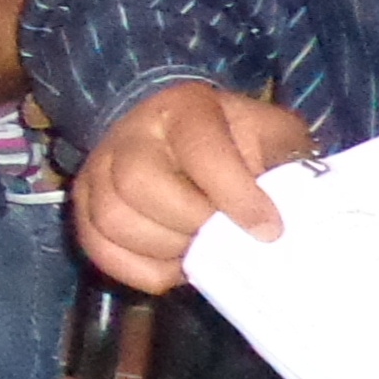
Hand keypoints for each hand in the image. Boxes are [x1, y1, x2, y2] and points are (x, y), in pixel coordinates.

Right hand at [71, 80, 318, 293]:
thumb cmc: (232, 138)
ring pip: (113, 221)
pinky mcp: (83, 205)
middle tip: (223, 241)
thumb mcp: (269, 133)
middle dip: (189, 224)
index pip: (202, 150)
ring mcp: (98, 170)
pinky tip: (171, 264)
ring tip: (198, 251)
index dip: (234, 194)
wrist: (171, 130)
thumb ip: (284, 163)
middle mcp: (130, 135)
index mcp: (186, 109)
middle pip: (140, 185)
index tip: (268, 230)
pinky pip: (98, 248)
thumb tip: (295, 211)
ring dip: (163, 249)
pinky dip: (138, 269)